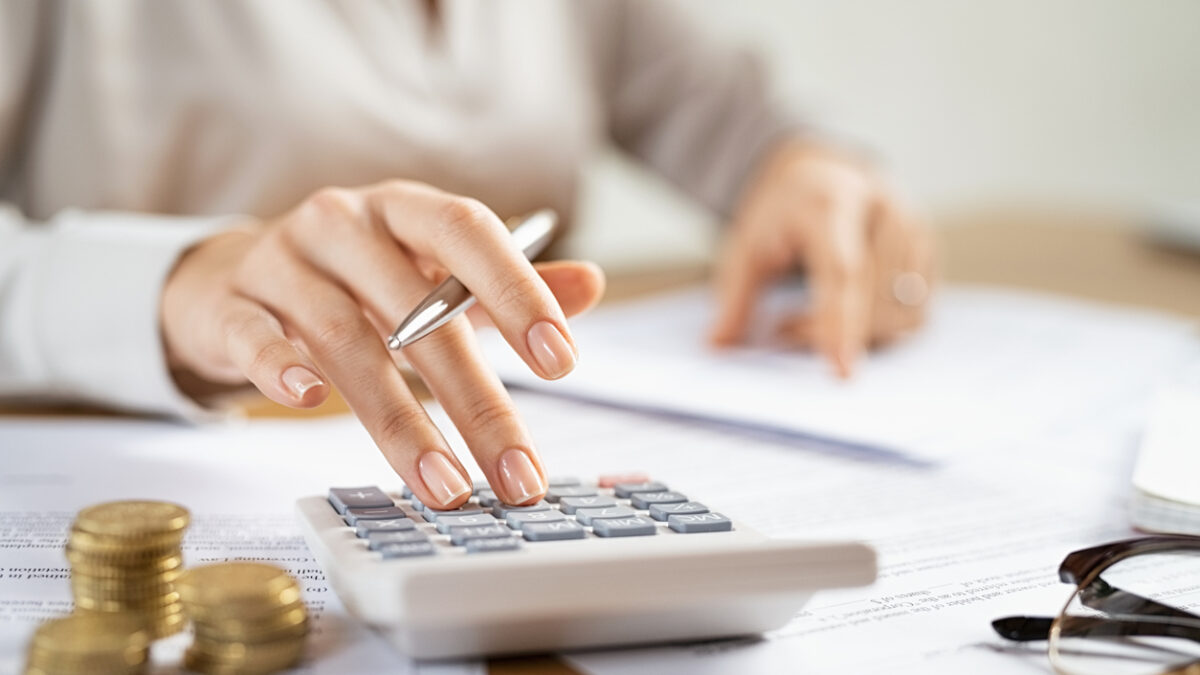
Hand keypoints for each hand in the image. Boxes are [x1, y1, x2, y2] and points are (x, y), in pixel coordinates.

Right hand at [161, 181, 604, 506]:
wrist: (233, 278)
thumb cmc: (353, 280)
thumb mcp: (430, 273)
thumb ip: (506, 285)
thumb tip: (592, 283)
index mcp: (404, 210)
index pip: (469, 233)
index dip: (517, 290)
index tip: (562, 360)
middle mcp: (344, 224)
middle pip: (415, 308)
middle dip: (475, 399)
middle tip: (517, 473)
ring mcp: (282, 262)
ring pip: (343, 336)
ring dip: (399, 420)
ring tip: (445, 485)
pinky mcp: (230, 306)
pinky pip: (254, 335)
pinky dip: (280, 367)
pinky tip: (307, 403)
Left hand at [710, 139, 933, 375]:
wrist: (820, 177)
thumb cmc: (781, 216)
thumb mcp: (744, 247)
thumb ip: (732, 297)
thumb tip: (717, 346)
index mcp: (833, 201)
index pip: (844, 270)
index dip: (842, 322)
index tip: (840, 371)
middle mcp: (884, 209)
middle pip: (875, 297)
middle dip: (831, 331)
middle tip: (781, 331)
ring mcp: (915, 229)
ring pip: (902, 312)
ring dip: (858, 334)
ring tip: (805, 321)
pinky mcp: (929, 252)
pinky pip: (916, 314)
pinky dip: (881, 330)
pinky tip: (845, 316)